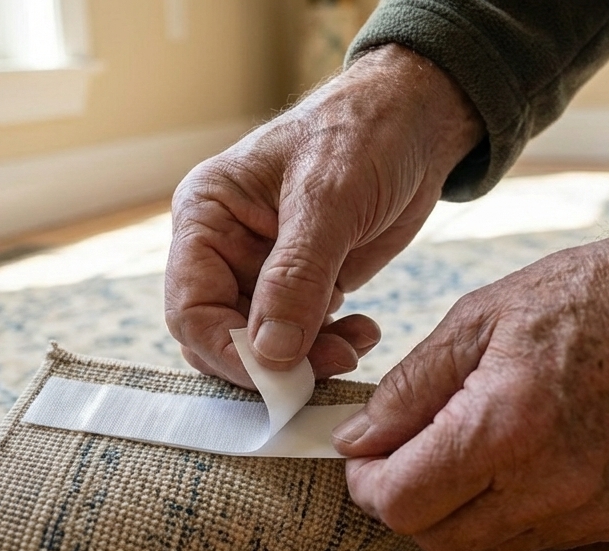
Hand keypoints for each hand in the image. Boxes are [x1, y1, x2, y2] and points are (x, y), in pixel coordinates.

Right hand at [165, 44, 483, 387]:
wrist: (418, 119)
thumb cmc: (364, 133)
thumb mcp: (328, 200)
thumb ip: (296, 277)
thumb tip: (269, 353)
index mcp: (206, 216)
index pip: (190, 308)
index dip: (227, 351)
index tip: (277, 374)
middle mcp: (224, 248)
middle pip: (221, 337)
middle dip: (271, 363)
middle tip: (329, 365)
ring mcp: (262, 272)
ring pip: (261, 347)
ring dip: (306, 361)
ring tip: (355, 346)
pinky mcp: (303, 287)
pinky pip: (300, 340)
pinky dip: (329, 348)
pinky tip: (364, 332)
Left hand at [333, 233, 608, 550]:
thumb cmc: (582, 299)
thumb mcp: (477, 319)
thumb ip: (408, 388)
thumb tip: (357, 440)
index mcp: (503, 428)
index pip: (401, 503)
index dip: (367, 484)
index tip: (363, 455)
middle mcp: (545, 486)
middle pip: (432, 536)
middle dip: (402, 499)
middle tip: (399, 452)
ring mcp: (583, 512)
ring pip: (477, 545)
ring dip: (449, 510)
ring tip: (455, 449)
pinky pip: (528, 540)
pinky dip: (500, 513)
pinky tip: (507, 462)